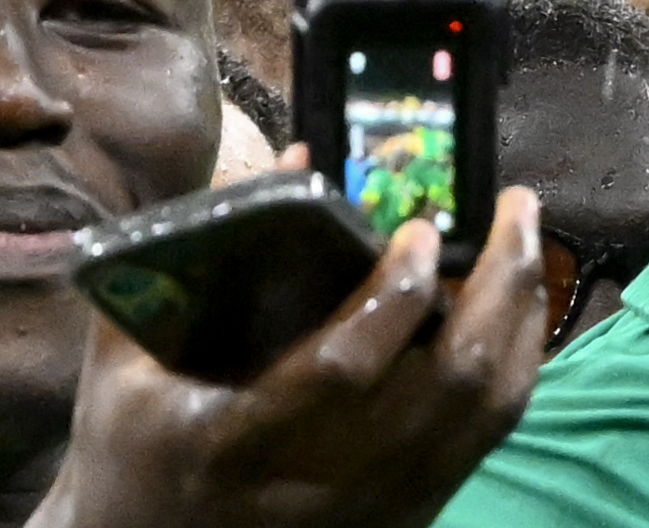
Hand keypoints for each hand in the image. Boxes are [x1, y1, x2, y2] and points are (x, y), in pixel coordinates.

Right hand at [64, 192, 549, 527]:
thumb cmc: (131, 452)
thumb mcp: (123, 364)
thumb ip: (185, 258)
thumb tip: (292, 158)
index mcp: (240, 440)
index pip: (343, 367)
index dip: (394, 294)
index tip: (417, 228)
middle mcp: (321, 484)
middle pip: (447, 388)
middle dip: (499, 287)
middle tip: (516, 208)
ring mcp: (373, 510)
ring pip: (483, 417)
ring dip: (521, 321)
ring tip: (526, 246)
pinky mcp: (402, 521)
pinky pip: (483, 442)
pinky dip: (512, 369)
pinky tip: (513, 316)